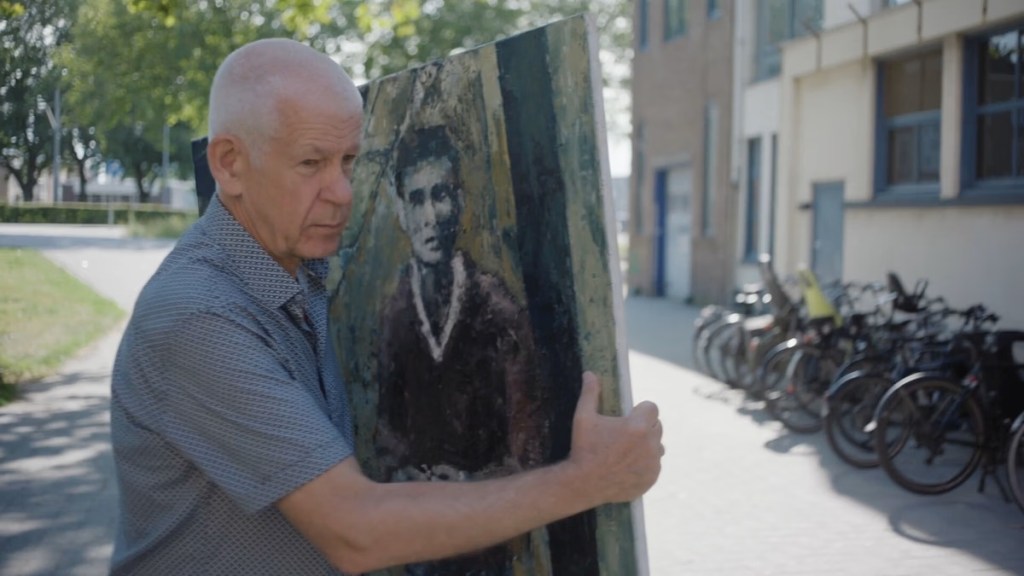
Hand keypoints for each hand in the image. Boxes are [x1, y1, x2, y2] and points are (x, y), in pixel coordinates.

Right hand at [567, 371, 662, 504]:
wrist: (583, 484)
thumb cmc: (583, 448)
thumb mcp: (583, 418)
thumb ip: (590, 394)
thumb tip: (589, 373)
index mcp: (637, 426)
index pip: (652, 408)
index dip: (640, 410)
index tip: (628, 417)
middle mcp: (651, 444)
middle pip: (656, 426)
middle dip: (643, 427)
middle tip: (623, 435)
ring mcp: (653, 463)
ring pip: (657, 447)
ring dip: (646, 446)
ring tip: (625, 451)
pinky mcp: (652, 478)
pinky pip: (655, 465)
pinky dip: (645, 464)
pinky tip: (627, 466)